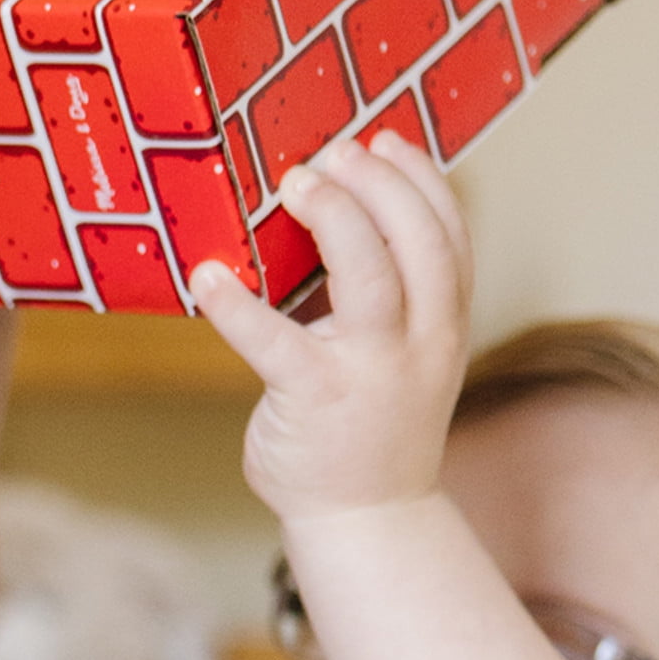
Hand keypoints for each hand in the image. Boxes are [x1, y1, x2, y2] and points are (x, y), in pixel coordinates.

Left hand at [192, 133, 473, 524]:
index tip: (385, 141)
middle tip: (332, 155)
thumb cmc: (373, 427)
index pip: (450, 233)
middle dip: (377, 184)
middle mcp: (422, 341)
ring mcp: (372, 369)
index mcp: (446, 324)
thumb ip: (393, 300)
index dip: (421, 178)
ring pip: (370, 272)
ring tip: (295, 184)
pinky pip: (272, 339)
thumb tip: (335, 224)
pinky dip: (235, 304)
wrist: (366, 518)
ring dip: (333, 216)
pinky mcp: (314, 396)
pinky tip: (208, 276)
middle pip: (418, 239)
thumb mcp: (408, 357)